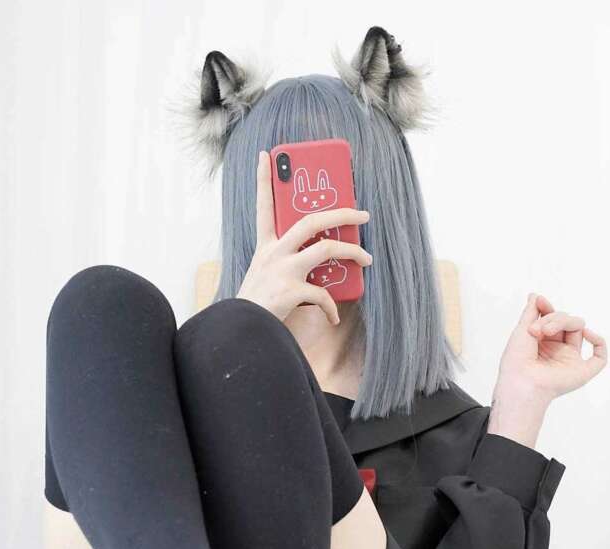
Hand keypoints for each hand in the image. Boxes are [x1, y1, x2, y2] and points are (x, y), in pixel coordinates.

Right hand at [236, 151, 371, 324]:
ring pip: (326, 249)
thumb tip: (321, 258)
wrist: (243, 331)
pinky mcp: (291, 290)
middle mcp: (274, 253)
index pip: (263, 206)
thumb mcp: (265, 275)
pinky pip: (323, 294)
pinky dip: (331, 307)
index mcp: (265, 247)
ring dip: (352, 253)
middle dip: (342, 214)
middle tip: (362, 216)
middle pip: (311, 221)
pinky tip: (333, 318)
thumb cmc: (257, 305)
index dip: (264, 179)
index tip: (267, 156)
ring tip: (366, 260)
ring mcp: (283, 269)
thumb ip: (287, 262)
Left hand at [496, 292, 607, 404]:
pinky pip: (599, 356)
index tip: (540, 302)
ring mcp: (570, 360)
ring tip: (546, 331)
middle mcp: (557, 351)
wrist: (520, 380)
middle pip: (566, 321)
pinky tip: (587, 333)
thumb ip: (531, 312)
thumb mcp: (521, 329)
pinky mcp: (582, 371)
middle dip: (553, 317)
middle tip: (537, 328)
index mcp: (543, 343)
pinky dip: (598, 341)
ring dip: (564, 322)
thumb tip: (536, 296)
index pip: (553, 319)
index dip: (549, 309)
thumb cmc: (515, 361)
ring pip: (578, 329)